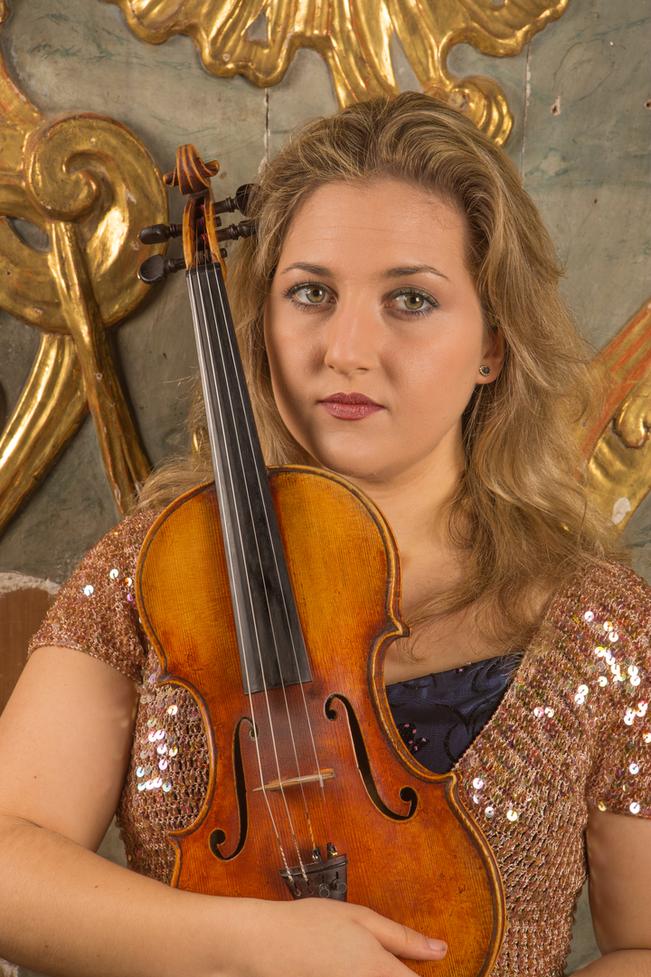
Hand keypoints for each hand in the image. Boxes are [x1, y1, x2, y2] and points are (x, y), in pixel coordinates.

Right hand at [221, 896, 446, 976]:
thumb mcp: (361, 918)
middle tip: (375, 960)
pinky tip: (346, 969)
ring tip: (358, 963)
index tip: (429, 970)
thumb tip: (440, 949)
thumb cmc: (309, 925)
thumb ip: (403, 937)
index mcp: (380, 971)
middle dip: (400, 976)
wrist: (263, 944)